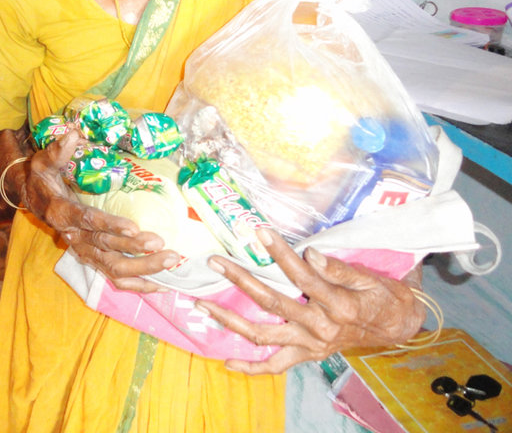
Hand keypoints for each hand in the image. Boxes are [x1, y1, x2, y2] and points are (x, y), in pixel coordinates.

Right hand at [22, 132, 178, 292]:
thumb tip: (74, 133)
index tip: (135, 229)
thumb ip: (58, 150)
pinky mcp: (92, 258)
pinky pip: (114, 277)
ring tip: (169, 261)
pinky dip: (137, 284)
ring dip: (142, 269)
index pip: (88, 222)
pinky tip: (161, 284)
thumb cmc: (43, 178)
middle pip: (105, 250)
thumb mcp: (44, 161)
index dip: (110, 226)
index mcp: (62, 213)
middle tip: (161, 245)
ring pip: (113, 268)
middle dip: (135, 251)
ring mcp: (83, 250)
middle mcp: (72, 236)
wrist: (34, 200)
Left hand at [198, 228, 425, 374]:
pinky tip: (227, 362)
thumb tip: (310, 254)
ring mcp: (311, 344)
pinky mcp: (306, 355)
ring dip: (231, 320)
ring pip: (263, 335)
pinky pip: (275, 366)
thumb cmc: (382, 295)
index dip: (281, 253)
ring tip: (203, 303)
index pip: (302, 276)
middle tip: (215, 261)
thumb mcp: (369, 277)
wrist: (397, 328)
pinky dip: (251, 367)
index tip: (260, 232)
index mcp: (338, 305)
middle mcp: (321, 328)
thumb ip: (338, 269)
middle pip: (273, 303)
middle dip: (240, 279)